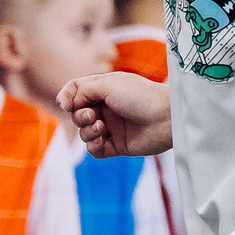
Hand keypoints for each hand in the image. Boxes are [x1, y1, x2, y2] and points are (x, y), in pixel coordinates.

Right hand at [57, 72, 171, 158]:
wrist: (167, 118)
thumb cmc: (141, 96)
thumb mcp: (108, 85)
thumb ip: (83, 91)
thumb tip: (68, 104)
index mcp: (104, 90)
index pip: (76, 92)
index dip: (67, 98)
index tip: (67, 104)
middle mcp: (106, 108)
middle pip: (77, 114)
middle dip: (79, 116)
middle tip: (91, 116)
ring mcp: (111, 127)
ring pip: (84, 133)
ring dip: (87, 131)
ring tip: (101, 127)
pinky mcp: (117, 145)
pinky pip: (94, 150)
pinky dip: (94, 146)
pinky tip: (102, 139)